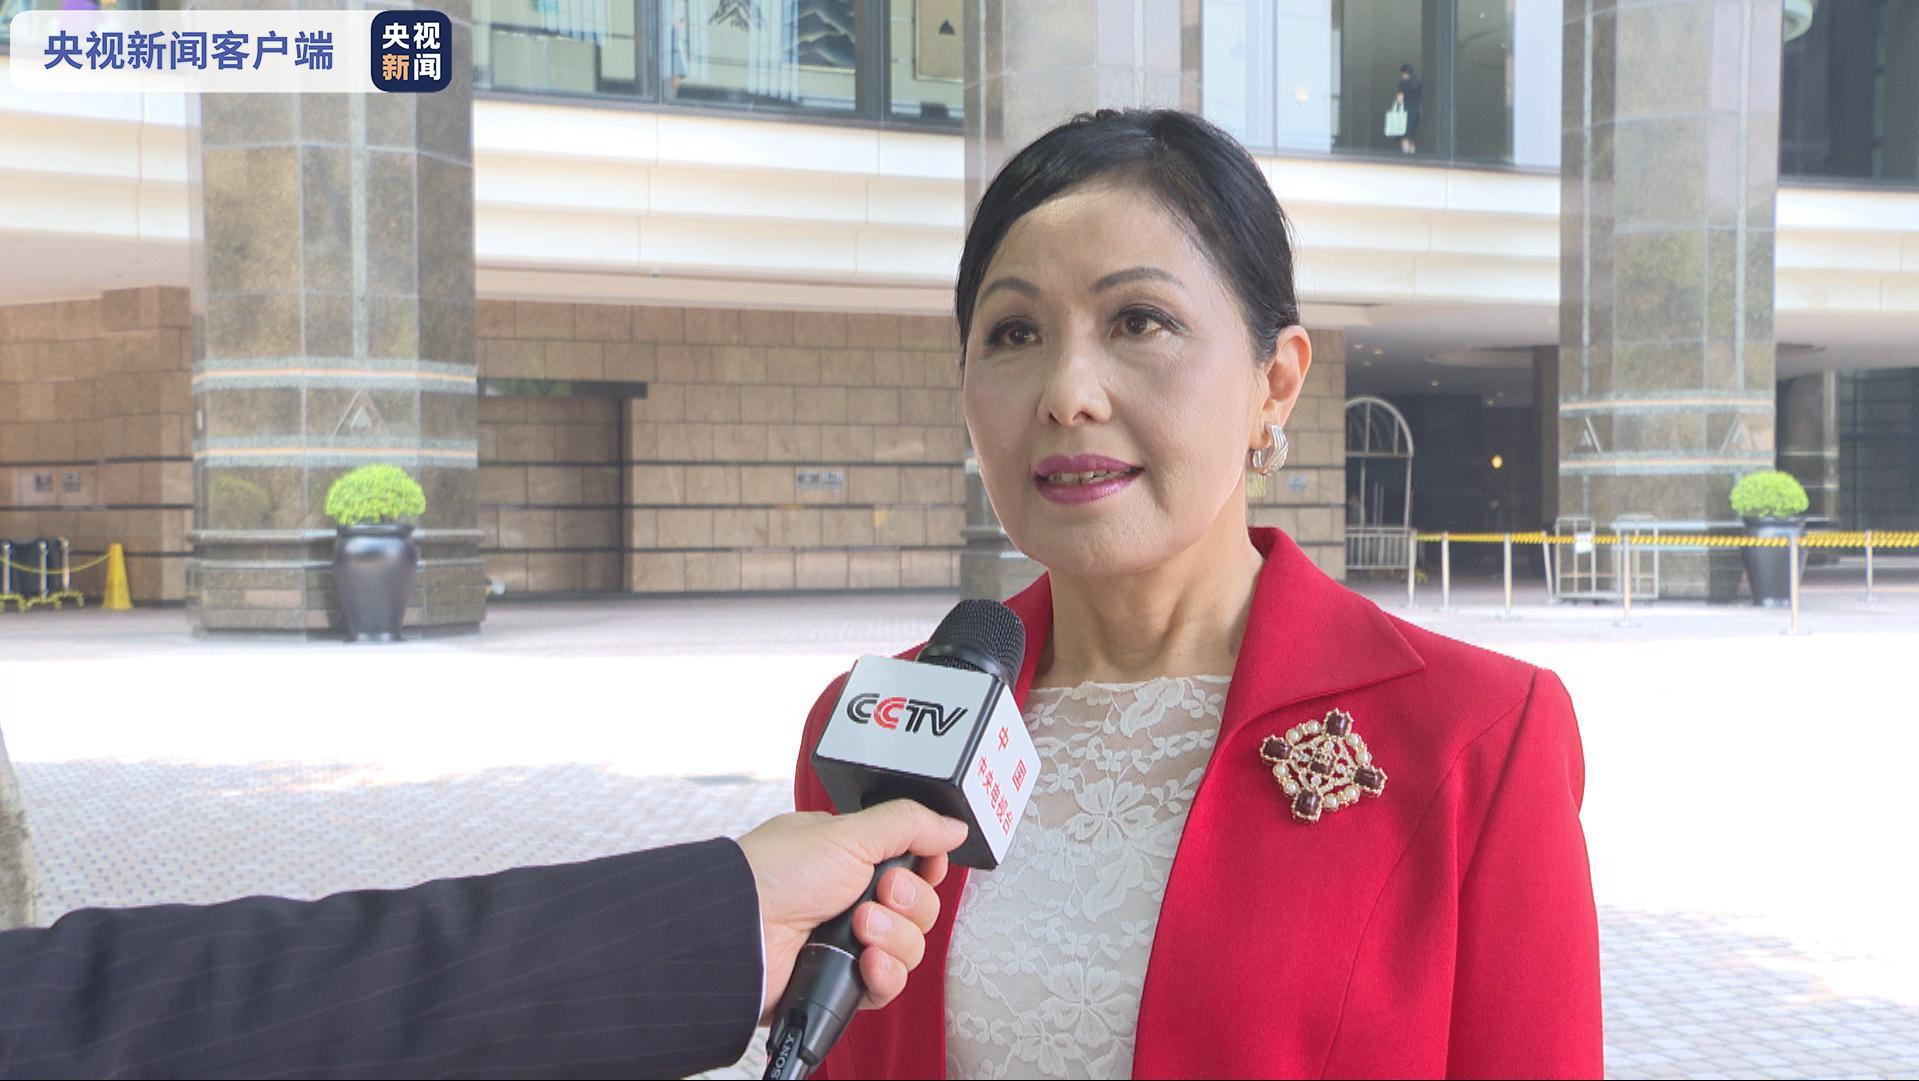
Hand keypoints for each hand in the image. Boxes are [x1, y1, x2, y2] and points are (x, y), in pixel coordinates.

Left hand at [736, 802, 967, 1023]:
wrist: (738, 932)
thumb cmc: (777, 873)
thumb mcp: (848, 833)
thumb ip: (909, 824)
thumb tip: (953, 826)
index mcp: (852, 858)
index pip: (915, 867)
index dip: (927, 870)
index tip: (922, 865)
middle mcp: (853, 900)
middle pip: (921, 909)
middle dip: (908, 902)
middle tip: (880, 893)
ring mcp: (848, 943)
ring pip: (911, 948)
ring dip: (893, 937)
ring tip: (860, 928)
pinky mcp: (842, 983)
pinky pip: (889, 985)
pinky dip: (884, 974)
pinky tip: (865, 962)